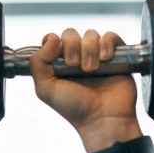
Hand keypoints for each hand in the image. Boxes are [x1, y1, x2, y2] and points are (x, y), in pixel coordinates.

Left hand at [30, 29, 142, 151]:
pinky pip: (110, 37)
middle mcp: (77, 58)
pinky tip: (105, 59)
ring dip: (89, 50)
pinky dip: (107, 44)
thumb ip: (37, 63)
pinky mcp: (116, 56)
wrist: (103, 118)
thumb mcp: (46, 89)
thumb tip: (51, 38)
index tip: (58, 55)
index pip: (54, 39)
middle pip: (71, 34)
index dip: (54, 42)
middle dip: (72, 47)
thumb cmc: (75, 108)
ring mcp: (96, 56)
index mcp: (59, 64)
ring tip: (92, 70)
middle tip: (75, 66)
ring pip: (91, 35)